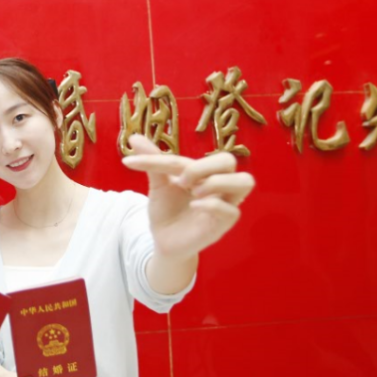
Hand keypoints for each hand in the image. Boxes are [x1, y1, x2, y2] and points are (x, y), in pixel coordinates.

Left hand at [122, 134, 253, 260]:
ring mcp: (224, 204)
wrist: (163, 239)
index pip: (190, 158)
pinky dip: (212, 204)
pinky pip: (232, 210)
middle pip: (229, 160)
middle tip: (182, 181)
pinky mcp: (224, 224)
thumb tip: (134, 137)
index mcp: (203, 173)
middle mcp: (218, 186)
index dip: (160, 159)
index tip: (131, 162)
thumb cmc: (166, 210)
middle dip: (203, 166)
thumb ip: (152, 160)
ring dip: (216, 182)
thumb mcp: (158, 184)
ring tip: (194, 192)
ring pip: (244, 181)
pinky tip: (194, 206)